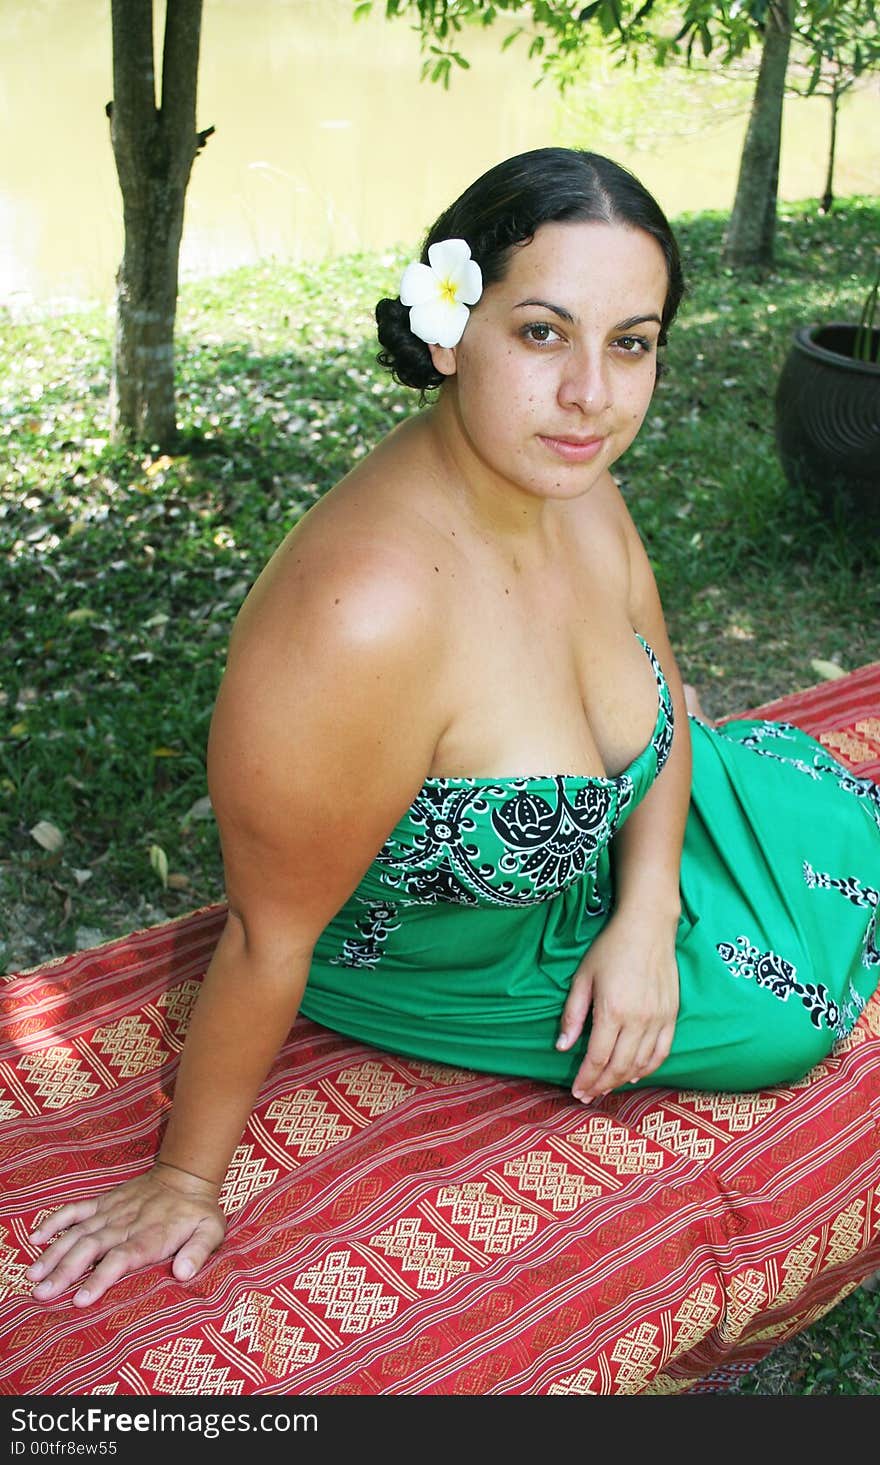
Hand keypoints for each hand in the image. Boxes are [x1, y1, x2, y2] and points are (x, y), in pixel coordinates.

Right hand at [26, 1163, 225, 1307]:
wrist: (186, 1174)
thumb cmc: (198, 1211)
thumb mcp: (211, 1230)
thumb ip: (198, 1252)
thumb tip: (183, 1274)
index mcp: (149, 1236)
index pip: (120, 1259)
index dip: (99, 1278)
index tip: (80, 1299)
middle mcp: (125, 1224)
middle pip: (91, 1249)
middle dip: (65, 1271)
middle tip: (42, 1293)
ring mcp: (112, 1211)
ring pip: (78, 1233)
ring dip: (54, 1253)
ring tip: (33, 1275)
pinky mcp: (104, 1201)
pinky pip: (76, 1210)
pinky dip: (55, 1221)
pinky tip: (35, 1237)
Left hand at [555, 912, 678, 1101]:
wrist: (647, 927)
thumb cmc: (609, 949)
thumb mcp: (582, 978)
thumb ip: (573, 1015)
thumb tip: (562, 1046)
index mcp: (612, 1011)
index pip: (597, 1058)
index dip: (586, 1079)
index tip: (577, 1091)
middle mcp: (638, 1020)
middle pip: (619, 1066)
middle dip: (601, 1085)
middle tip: (588, 1095)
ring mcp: (658, 1019)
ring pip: (641, 1063)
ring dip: (623, 1080)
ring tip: (607, 1087)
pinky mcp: (672, 1015)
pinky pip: (662, 1052)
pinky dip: (649, 1068)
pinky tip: (636, 1075)